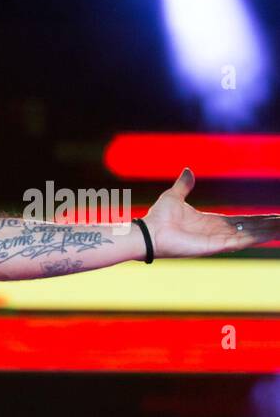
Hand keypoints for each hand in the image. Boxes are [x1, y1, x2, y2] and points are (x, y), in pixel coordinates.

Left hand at [144, 167, 279, 257]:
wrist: (148, 231)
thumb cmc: (158, 217)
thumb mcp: (174, 195)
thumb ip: (184, 184)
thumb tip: (187, 170)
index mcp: (213, 222)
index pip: (244, 220)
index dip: (261, 219)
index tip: (276, 216)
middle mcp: (218, 232)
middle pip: (252, 228)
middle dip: (270, 225)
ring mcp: (217, 240)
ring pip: (250, 235)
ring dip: (268, 232)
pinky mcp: (214, 246)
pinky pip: (240, 241)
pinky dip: (257, 237)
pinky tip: (271, 234)